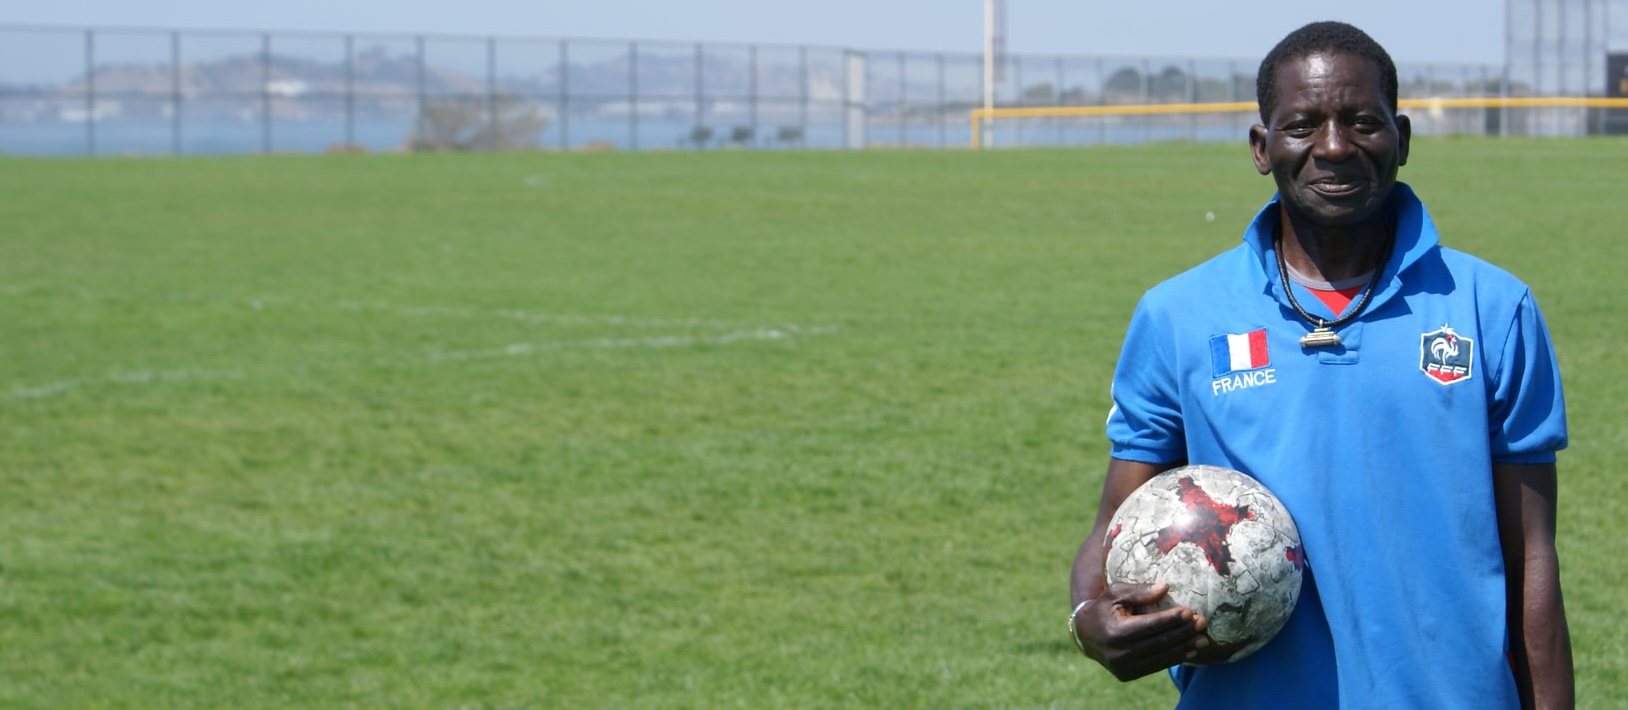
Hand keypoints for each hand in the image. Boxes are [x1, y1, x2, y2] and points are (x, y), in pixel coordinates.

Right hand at [1073, 582, 1210, 681]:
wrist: (1086, 635)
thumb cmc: (1104, 608)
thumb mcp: (1115, 593)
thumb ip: (1139, 591)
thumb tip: (1165, 588)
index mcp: (1115, 632)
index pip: (1149, 626)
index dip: (1170, 619)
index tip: (1189, 611)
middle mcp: (1120, 653)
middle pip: (1159, 642)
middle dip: (1183, 633)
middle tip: (1202, 623)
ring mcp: (1124, 667)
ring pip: (1161, 657)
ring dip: (1185, 648)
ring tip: (1203, 640)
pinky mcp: (1128, 674)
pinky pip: (1156, 666)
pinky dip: (1174, 658)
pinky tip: (1190, 650)